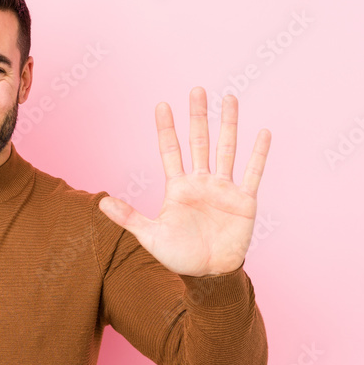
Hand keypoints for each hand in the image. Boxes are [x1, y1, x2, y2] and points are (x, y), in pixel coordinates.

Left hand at [98, 87, 269, 276]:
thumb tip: (100, 202)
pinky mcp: (244, 200)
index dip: (166, 128)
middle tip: (197, 90)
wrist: (208, 274)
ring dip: (229, 124)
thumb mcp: (149, 235)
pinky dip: (259, 154)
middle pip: (199, 141)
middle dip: (198, 116)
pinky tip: (263, 133)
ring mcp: (223, 189)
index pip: (170, 150)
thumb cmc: (179, 256)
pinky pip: (253, 172)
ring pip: (226, 149)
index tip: (161, 105)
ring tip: (229, 99)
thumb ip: (128, 216)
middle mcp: (201, 182)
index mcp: (178, 187)